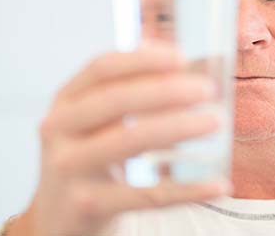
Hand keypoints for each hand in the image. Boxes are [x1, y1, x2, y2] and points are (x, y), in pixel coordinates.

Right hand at [10, 41, 230, 235]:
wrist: (57, 217)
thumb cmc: (86, 157)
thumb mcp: (94, 120)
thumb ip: (125, 89)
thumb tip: (172, 57)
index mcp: (66, 100)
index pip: (102, 68)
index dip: (143, 60)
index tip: (181, 57)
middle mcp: (58, 128)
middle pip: (116, 99)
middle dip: (166, 90)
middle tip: (206, 89)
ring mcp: (68, 167)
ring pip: (130, 140)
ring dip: (178, 127)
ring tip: (214, 122)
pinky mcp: (86, 204)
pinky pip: (146, 195)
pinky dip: (187, 189)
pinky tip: (217, 183)